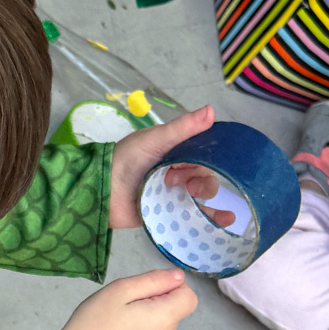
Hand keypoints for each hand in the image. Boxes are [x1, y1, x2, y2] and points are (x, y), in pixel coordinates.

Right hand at [18, 269, 197, 329]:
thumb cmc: (94, 322)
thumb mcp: (121, 290)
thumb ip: (154, 281)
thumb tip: (178, 277)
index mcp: (164, 319)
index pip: (190, 297)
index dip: (172, 289)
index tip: (145, 292)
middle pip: (173, 313)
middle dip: (155, 305)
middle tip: (123, 308)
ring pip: (161, 329)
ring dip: (147, 322)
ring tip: (117, 325)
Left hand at [111, 106, 233, 227]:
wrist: (101, 191)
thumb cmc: (125, 159)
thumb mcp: (155, 139)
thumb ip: (183, 128)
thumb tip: (211, 110)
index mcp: (174, 151)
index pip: (203, 153)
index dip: (205, 157)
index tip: (193, 161)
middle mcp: (176, 172)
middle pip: (205, 175)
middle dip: (199, 178)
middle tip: (178, 181)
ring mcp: (174, 194)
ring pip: (203, 195)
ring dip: (205, 195)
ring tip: (188, 194)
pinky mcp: (170, 214)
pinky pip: (196, 216)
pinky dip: (213, 217)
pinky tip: (227, 219)